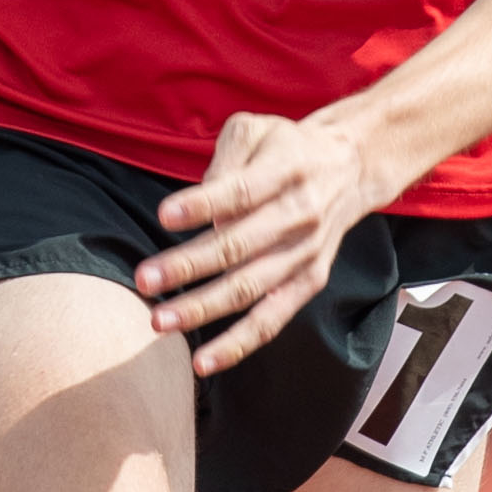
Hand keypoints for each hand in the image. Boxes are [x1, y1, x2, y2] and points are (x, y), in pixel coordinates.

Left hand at [136, 109, 385, 375]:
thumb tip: (196, 207)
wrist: (348, 167)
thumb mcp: (256, 129)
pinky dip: (238, 344)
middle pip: (239, 245)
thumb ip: (225, 159)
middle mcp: (300, 214)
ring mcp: (306, 253)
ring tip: (159, 321)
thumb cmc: (285, 148)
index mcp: (287, 169)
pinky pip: (271, 320)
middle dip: (188, 266)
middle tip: (143, 279)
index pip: (241, 191)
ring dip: (202, 308)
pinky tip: (202, 362)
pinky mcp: (309, 282)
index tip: (164, 216)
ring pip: (249, 289)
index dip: (203, 204)